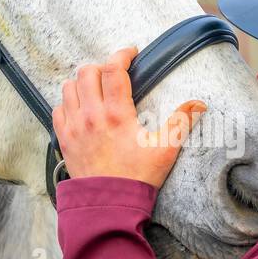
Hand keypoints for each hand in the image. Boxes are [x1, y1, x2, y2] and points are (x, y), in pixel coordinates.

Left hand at [52, 47, 207, 190]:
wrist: (109, 205)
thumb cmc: (138, 178)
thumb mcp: (166, 150)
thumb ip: (182, 122)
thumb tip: (199, 104)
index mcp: (117, 114)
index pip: (113, 69)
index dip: (122, 54)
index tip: (131, 53)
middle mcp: (91, 115)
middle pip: (87, 72)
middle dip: (102, 67)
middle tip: (114, 74)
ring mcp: (74, 126)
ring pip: (69, 87)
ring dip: (82, 82)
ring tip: (96, 88)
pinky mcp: (64, 139)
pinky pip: (58, 108)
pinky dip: (68, 102)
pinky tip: (81, 108)